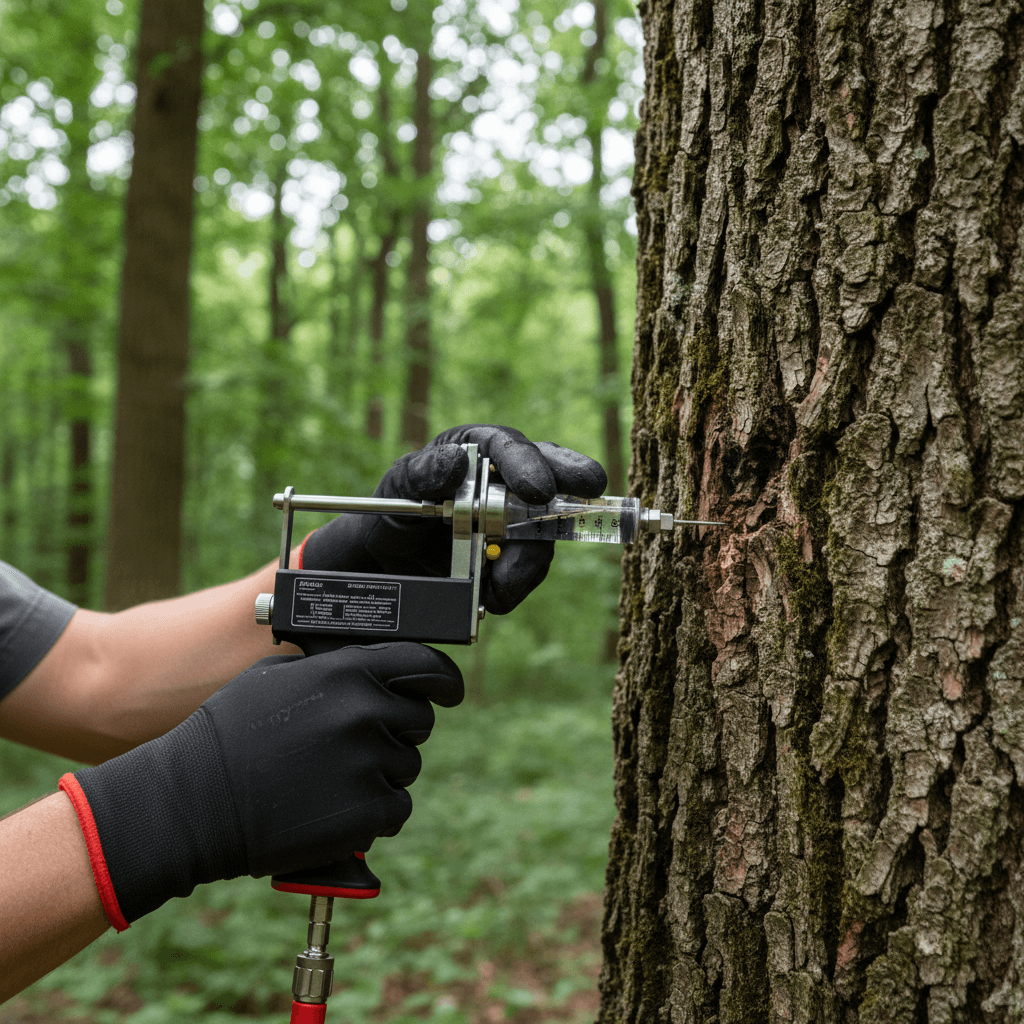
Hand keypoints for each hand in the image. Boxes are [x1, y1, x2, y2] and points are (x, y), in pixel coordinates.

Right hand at [60, 643, 462, 927]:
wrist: (192, 803)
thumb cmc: (228, 736)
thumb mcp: (276, 677)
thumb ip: (335, 668)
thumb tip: (374, 669)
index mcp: (347, 672)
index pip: (425, 665)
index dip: (442, 680)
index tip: (448, 690)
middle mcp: (365, 712)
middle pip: (420, 720)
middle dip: (398, 731)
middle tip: (356, 746)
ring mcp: (368, 764)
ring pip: (407, 766)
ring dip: (381, 773)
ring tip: (329, 779)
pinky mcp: (367, 814)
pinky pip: (397, 808)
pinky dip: (375, 814)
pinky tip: (334, 808)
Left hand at [301, 425, 607, 613]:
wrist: (388, 563)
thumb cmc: (393, 510)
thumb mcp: (400, 489)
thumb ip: (423, 473)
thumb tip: (456, 461)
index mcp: (476, 449)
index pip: (508, 445)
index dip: (529, 462)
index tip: (537, 488)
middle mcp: (505, 478)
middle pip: (551, 472)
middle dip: (571, 481)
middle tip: (588, 489)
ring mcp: (517, 517)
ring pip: (545, 530)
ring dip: (530, 559)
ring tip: (501, 584)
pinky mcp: (517, 553)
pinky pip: (533, 566)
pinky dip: (518, 583)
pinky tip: (495, 594)